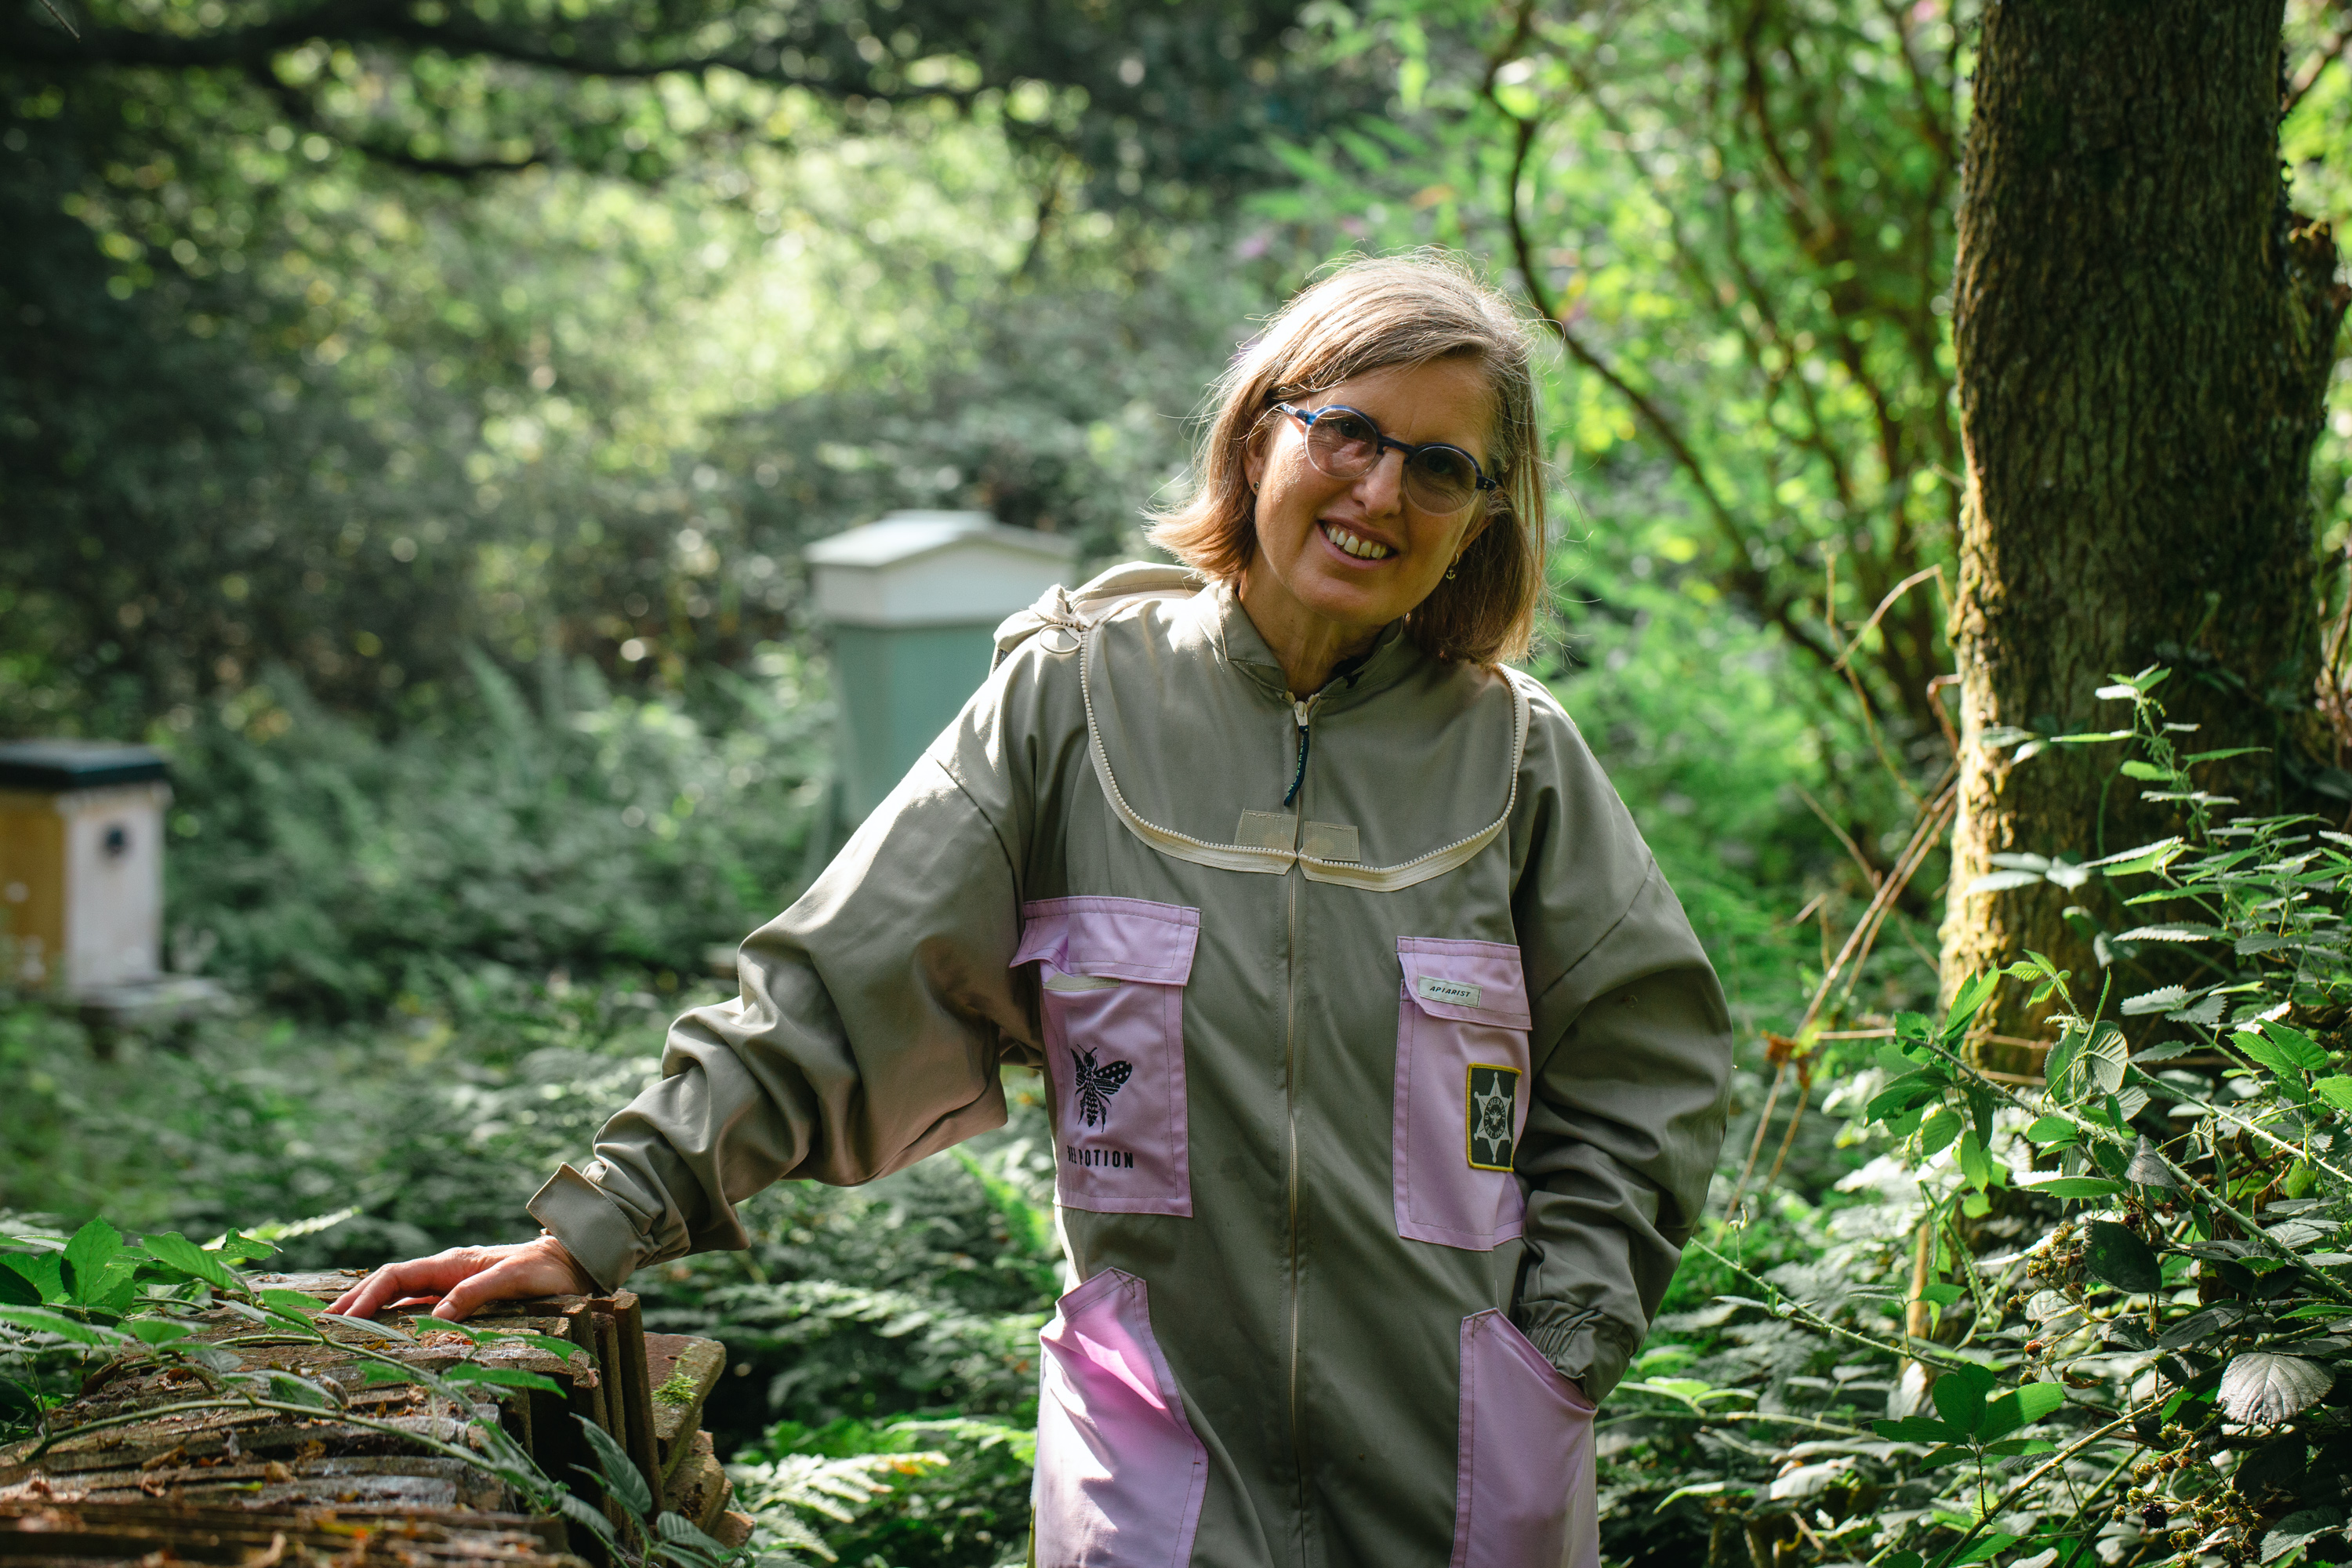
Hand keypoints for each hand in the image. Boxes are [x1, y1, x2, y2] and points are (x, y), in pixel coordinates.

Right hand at [327, 1235, 597, 1321]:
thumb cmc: (548, 1270)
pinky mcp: (463, 1300)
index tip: (341, 1319)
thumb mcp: (513, 1279)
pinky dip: (396, 1320)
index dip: (366, 1297)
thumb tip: (436, 1319)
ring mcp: (452, 1286)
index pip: (395, 1277)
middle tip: (321, 1326)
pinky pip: (420, 1309)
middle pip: (389, 1286)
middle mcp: (446, 1273)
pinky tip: (384, 1336)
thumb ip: (475, 1293)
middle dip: (355, 1303)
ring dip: (371, 1313)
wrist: (575, 1262)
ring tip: (340, 1332)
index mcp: (452, 1263)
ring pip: (401, 1298)